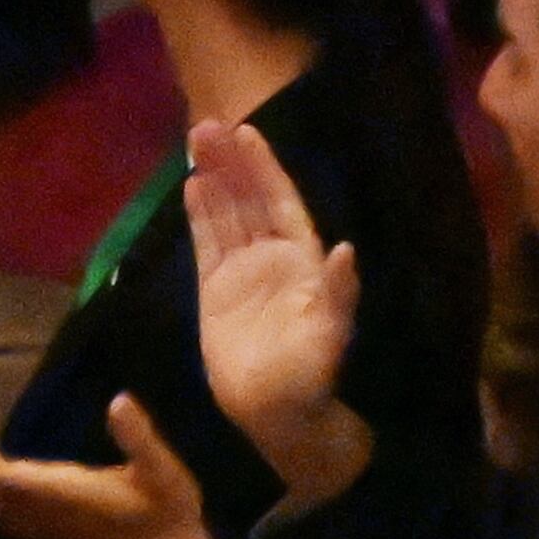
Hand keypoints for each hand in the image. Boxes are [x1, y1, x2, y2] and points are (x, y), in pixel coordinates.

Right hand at [185, 119, 372, 511]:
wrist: (274, 413)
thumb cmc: (310, 378)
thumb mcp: (331, 338)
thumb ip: (338, 294)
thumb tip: (346, 250)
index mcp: (305, 263)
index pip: (283, 204)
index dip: (266, 170)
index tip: (247, 134)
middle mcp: (276, 258)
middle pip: (251, 200)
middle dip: (232, 163)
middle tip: (207, 125)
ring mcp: (244, 271)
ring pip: (228, 213)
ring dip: (213, 178)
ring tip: (195, 140)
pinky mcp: (216, 288)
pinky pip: (207, 240)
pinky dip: (199, 212)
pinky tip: (192, 185)